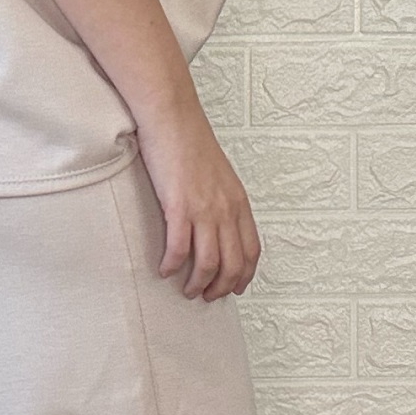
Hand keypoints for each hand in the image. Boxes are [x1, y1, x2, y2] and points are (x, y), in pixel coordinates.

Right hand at [134, 105, 261, 299]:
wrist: (172, 117)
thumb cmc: (189, 141)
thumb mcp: (217, 174)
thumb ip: (220, 199)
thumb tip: (214, 222)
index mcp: (238, 201)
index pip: (251, 250)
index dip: (244, 276)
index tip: (234, 289)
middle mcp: (226, 208)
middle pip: (233, 263)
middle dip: (221, 288)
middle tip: (207, 297)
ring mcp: (204, 208)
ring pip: (209, 262)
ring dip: (197, 283)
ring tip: (187, 290)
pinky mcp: (179, 206)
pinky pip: (179, 248)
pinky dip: (172, 265)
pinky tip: (163, 270)